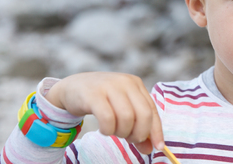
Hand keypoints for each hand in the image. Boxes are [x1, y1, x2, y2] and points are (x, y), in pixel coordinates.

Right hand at [45, 72, 163, 153]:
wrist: (73, 87)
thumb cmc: (102, 100)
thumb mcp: (122, 109)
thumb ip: (136, 126)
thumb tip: (149, 149)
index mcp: (136, 84)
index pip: (152, 110)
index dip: (156, 131)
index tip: (158, 147)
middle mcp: (126, 83)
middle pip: (143, 114)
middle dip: (139, 134)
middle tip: (129, 140)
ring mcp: (110, 86)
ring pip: (127, 118)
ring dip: (122, 132)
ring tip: (114, 131)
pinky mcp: (94, 94)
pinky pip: (108, 118)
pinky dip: (108, 130)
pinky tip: (104, 129)